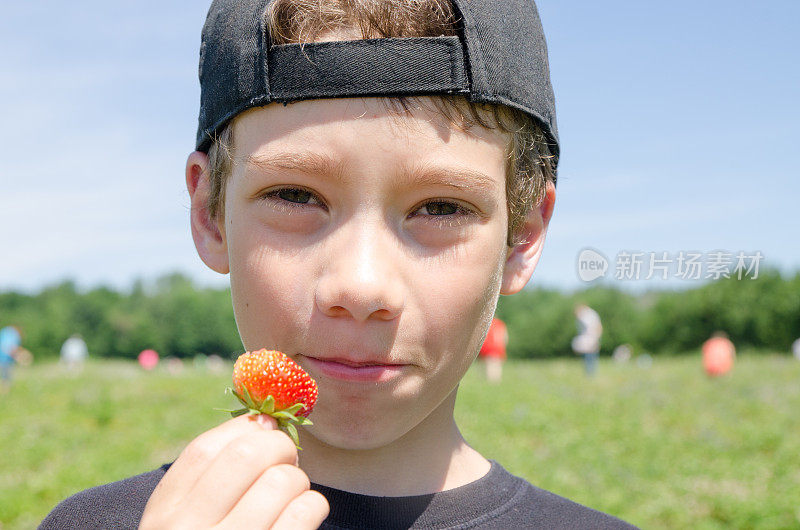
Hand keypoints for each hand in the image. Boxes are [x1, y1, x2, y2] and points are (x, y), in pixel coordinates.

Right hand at [140, 413, 328, 528]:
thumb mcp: (185, 527)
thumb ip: (209, 483)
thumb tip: (263, 421)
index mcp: (163, 521)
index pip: (204, 451)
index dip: (245, 429)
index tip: (266, 428)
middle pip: (248, 455)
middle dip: (280, 448)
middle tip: (287, 463)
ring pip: (283, 481)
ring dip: (299, 483)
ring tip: (293, 499)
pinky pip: (304, 513)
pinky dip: (313, 507)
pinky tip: (305, 518)